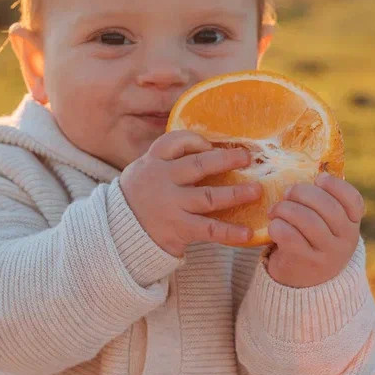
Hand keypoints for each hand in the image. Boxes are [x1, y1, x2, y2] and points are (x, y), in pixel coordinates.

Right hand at [120, 130, 262, 256]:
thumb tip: (205, 149)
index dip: (196, 141)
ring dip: (236, 194)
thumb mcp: (144, 170)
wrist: (117, 232)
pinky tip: (247, 233)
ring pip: (208, 197)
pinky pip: (209, 229)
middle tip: (247, 157)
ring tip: (256, 190)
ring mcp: (171, 205)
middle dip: (225, 160)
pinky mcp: (179, 229)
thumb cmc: (139, 196)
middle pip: (198, 166)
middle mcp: (162, 180)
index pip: (174, 142)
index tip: (211, 146)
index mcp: (153, 162)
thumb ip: (167, 160)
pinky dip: (230, 232)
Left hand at [265, 174, 364, 287]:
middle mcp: (345, 240)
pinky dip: (278, 226)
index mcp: (351, 224)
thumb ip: (322, 201)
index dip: (335, 185)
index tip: (319, 178)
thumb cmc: (310, 241)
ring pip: (308, 221)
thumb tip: (307, 169)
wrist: (303, 283)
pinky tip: (273, 226)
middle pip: (327, 207)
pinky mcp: (306, 264)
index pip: (353, 201)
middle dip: (302, 193)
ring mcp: (327, 255)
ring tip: (276, 210)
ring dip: (286, 209)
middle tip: (287, 194)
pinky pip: (290, 237)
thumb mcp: (325, 224)